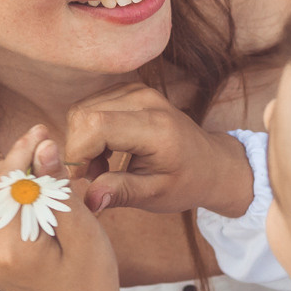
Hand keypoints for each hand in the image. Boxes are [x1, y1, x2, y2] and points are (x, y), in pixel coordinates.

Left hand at [0, 125, 137, 290]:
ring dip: (8, 176)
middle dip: (12, 160)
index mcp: (10, 249)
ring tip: (42, 166)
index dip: (23, 151)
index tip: (44, 131)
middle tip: (43, 145)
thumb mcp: (83, 232)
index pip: (6, 181)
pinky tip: (35, 192)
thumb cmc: (91, 281)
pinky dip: (8, 196)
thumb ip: (59, 189)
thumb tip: (44, 146)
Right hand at [64, 85, 256, 218]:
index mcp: (155, 127)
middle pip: (84, 113)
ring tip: (104, 166)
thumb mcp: (155, 195)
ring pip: (84, 108)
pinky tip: (107, 151)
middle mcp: (145, 100)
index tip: (83, 179)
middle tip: (96, 175)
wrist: (211, 162)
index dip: (78, 152)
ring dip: (83, 140)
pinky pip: (93, 104)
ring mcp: (137, 90)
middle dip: (78, 148)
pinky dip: (90, 130)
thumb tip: (88, 200)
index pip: (96, 125)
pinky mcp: (130, 90)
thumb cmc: (186, 182)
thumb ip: (120, 193)